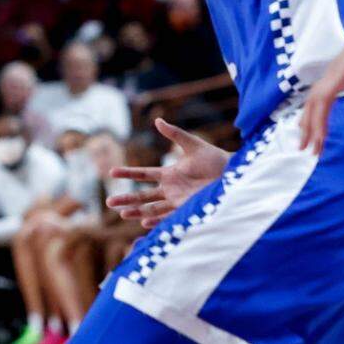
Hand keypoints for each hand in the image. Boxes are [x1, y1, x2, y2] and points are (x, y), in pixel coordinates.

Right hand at [106, 118, 229, 228]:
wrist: (234, 176)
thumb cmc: (215, 159)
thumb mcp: (193, 144)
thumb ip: (175, 134)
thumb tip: (157, 120)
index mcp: (169, 174)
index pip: (143, 175)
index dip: (128, 174)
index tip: (111, 173)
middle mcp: (170, 189)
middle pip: (143, 195)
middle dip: (126, 199)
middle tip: (110, 202)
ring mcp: (178, 201)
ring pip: (152, 208)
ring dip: (137, 211)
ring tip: (122, 214)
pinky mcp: (187, 210)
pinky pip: (169, 217)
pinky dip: (156, 221)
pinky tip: (144, 223)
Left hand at [300, 7, 343, 153]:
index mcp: (342, 72)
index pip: (322, 99)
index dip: (317, 118)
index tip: (315, 135)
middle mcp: (334, 73)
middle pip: (312, 104)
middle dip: (308, 128)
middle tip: (304, 149)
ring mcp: (335, 72)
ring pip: (314, 105)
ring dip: (311, 128)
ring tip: (308, 149)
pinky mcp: (341, 73)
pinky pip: (325, 99)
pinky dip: (319, 118)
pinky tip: (318, 134)